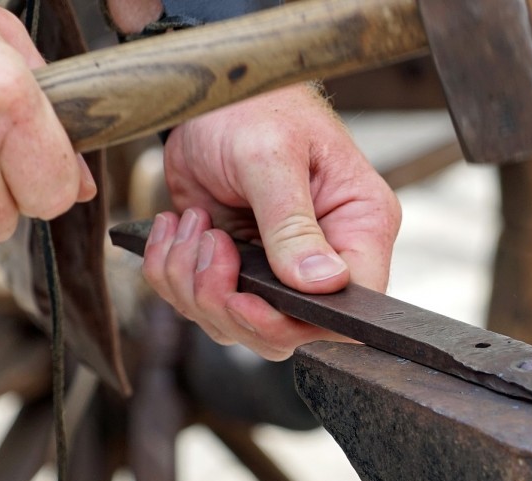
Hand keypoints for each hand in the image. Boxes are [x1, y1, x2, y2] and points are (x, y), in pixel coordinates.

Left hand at [142, 84, 401, 359]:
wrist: (207, 96)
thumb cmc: (255, 107)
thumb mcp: (272, 158)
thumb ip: (293, 224)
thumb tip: (323, 283)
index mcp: (359, 226)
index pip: (349, 309)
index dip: (295, 322)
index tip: (246, 299)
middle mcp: (325, 256)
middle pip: (286, 332)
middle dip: (229, 304)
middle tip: (208, 248)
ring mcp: (277, 268)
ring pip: (235, 324)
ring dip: (193, 284)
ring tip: (191, 225)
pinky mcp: (235, 268)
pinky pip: (199, 303)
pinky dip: (172, 273)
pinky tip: (177, 227)